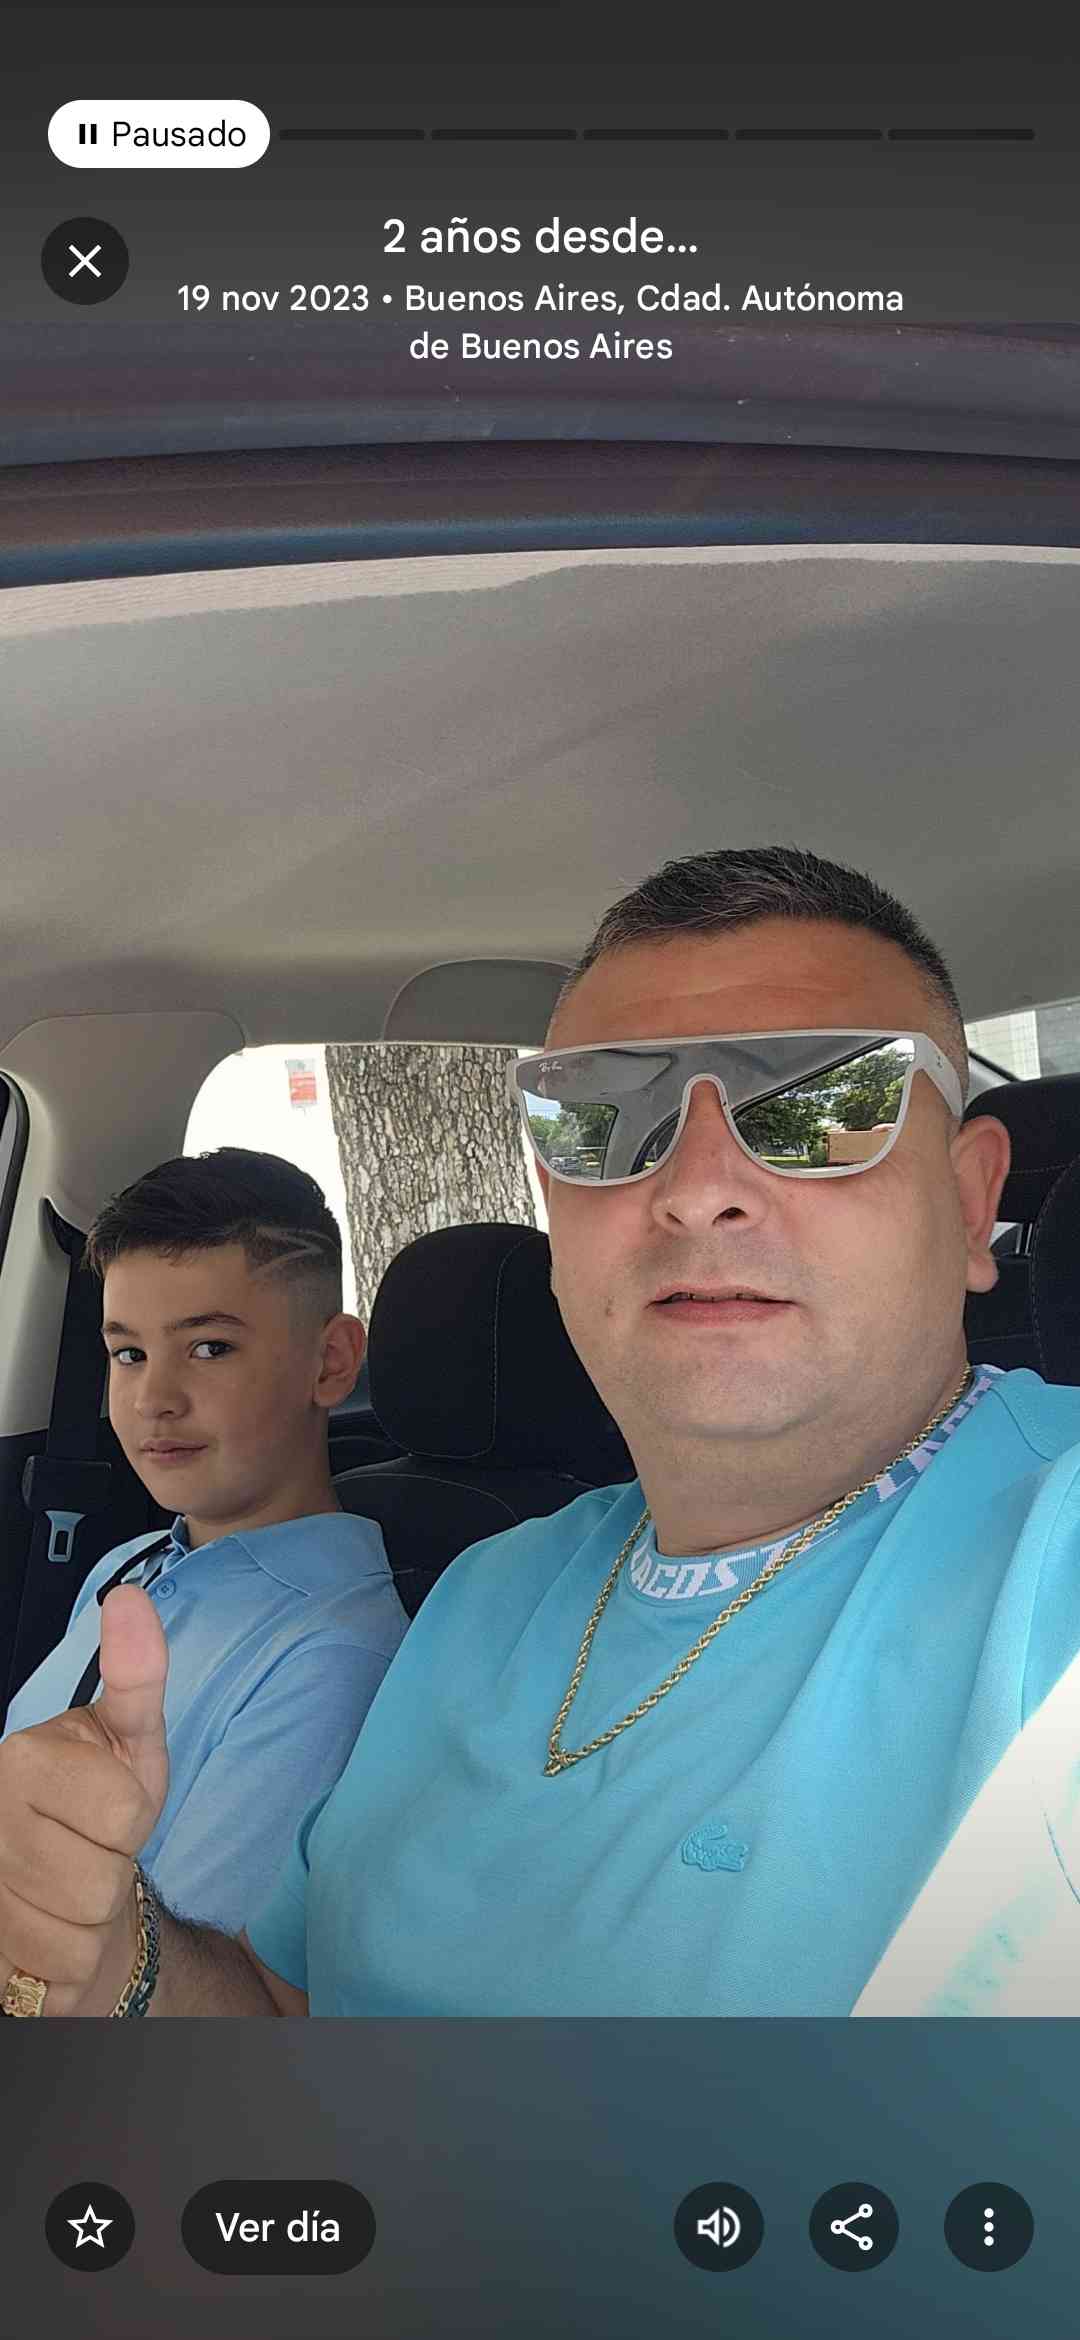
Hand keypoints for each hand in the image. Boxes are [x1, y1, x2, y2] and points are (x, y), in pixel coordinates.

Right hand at [0, 1585, 168, 2014]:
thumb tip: (131, 1598)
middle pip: (100, 1879)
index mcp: (21, 1760)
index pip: (123, 1811)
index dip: (133, 1820)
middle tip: (90, 1854)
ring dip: (88, 1924)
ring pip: (76, 1933)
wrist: (66, 1892)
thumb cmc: (103, 1811)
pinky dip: (65, 1969)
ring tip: (69, 1892)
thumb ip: (137, 1675)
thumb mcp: (132, 1739)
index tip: (110, 1810)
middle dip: (111, 1875)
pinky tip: (48, 1934)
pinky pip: (51, 1979)